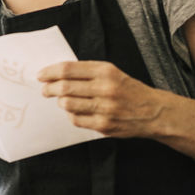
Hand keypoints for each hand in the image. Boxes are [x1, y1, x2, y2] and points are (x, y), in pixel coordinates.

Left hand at [36, 60, 164, 137]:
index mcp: (105, 71)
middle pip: (65, 87)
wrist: (153, 111)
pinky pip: (76, 120)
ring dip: (60, 102)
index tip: (41, 75)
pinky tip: (75, 111)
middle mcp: (105, 88)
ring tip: (62, 100)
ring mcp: (104, 108)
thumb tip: (58, 74)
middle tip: (45, 90)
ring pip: (68, 105)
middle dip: (49, 88)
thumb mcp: (112, 73)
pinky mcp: (104, 125)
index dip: (50, 72)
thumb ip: (88, 72)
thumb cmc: (129, 90)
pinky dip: (72, 115)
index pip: (69, 69)